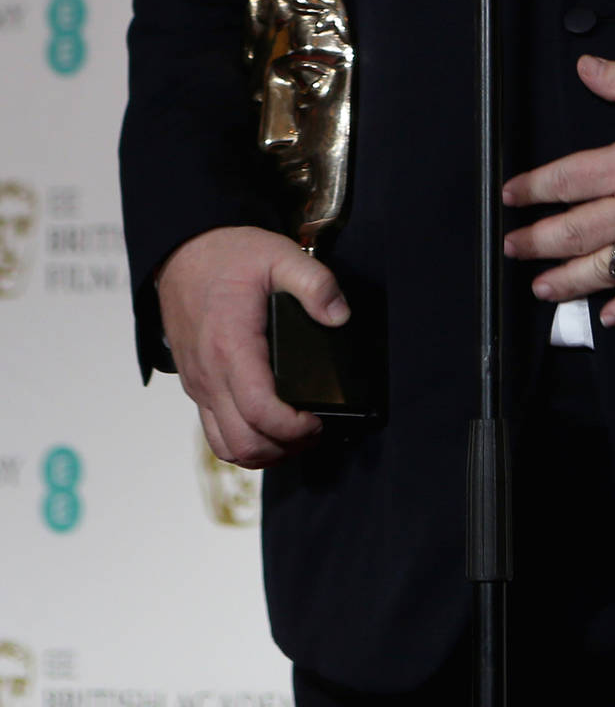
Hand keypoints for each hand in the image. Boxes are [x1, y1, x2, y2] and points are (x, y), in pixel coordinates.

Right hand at [155, 225, 348, 466]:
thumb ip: (314, 282)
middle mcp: (210, 375)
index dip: (293, 428)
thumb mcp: (279, 255)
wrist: (182, 254)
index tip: (319, 419)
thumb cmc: (229, 256)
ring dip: (265, 452)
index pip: (259, 411)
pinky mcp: (196, 388)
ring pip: (227, 447)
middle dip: (285, 447)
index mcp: (231, 347)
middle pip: (244, 442)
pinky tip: (269, 427)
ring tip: (296, 434)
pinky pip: (215, 434)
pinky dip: (244, 442)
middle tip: (316, 430)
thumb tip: (340, 316)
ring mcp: (199, 386)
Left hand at [502, 56, 614, 326]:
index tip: (511, 196)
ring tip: (543, 288)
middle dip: (536, 243)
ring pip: (607, 270)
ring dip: (568, 282)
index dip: (532, 189)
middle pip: (575, 233)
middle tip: (513, 247)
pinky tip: (608, 316)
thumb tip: (586, 67)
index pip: (566, 181)